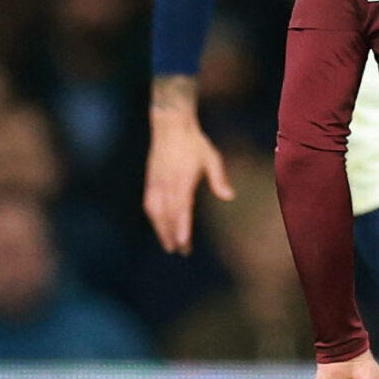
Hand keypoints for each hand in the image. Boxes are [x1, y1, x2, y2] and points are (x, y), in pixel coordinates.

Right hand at [144, 95, 231, 254]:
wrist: (170, 126)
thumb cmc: (195, 143)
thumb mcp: (212, 158)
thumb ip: (218, 179)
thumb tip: (228, 197)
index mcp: (182, 181)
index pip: (181, 209)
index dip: (182, 227)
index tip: (183, 243)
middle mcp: (166, 184)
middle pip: (168, 215)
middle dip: (174, 235)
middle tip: (182, 252)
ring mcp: (156, 183)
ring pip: (156, 212)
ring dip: (161, 230)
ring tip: (169, 245)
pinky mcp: (150, 181)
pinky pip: (149, 204)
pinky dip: (154, 218)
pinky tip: (159, 226)